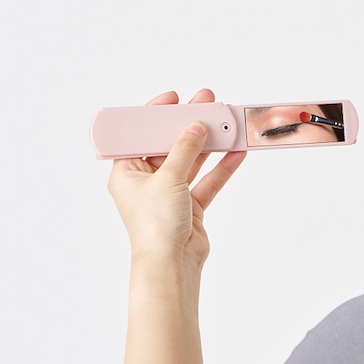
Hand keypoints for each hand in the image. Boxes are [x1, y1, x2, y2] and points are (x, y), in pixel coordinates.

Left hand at [108, 89, 246, 266]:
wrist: (172, 264)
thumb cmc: (155, 226)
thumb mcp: (167, 178)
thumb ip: (184, 149)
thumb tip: (195, 126)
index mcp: (127, 172)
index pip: (140, 135)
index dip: (155, 115)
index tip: (173, 99)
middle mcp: (147, 181)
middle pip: (170, 145)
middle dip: (189, 125)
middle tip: (206, 103)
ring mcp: (171, 193)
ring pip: (192, 160)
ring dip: (209, 143)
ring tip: (226, 122)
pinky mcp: (191, 205)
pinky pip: (207, 180)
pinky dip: (222, 167)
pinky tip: (236, 152)